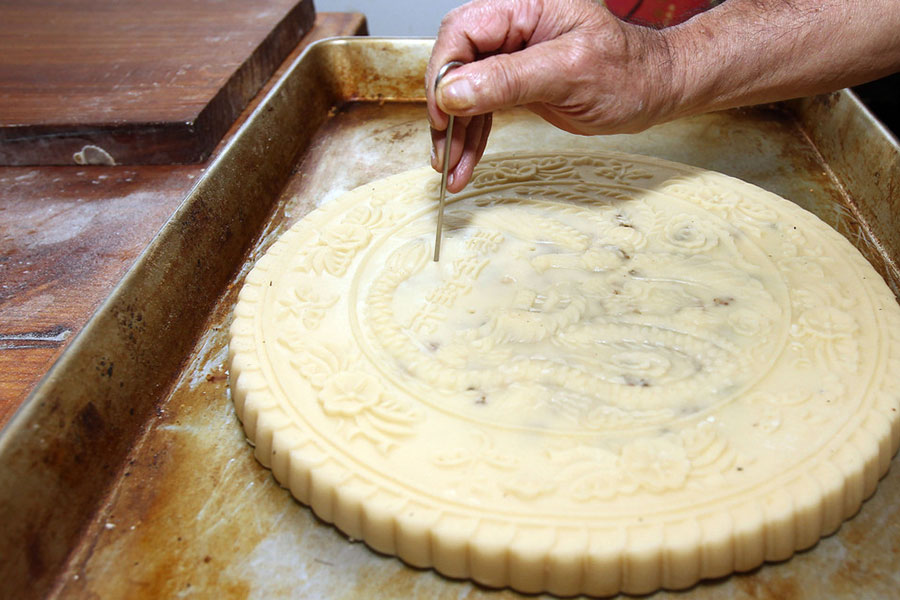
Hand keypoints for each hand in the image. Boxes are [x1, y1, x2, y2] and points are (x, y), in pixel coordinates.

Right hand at [425, 0, 676, 191]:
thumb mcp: (568, 73)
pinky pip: (482, 108)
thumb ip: (508, 79)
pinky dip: (472, 136)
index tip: (443, 115)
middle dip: (445, 112)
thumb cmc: (628, 72)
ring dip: (456, 133)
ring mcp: (512, 57)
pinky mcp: (516, 83)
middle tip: (444, 152)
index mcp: (524, 8)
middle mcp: (513, 28)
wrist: (655, 90)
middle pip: (455, 64)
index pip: (462, 32)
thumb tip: (452, 92)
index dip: (444, 74)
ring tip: (452, 170)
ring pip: (464, 93)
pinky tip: (465, 163)